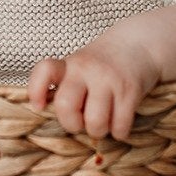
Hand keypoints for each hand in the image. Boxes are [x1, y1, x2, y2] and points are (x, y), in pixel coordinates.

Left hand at [26, 34, 160, 141]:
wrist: (139, 43)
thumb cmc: (104, 63)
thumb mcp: (80, 65)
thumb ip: (65, 86)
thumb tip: (51, 116)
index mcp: (69, 64)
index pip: (44, 71)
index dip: (36, 91)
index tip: (39, 106)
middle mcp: (86, 69)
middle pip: (65, 106)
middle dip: (72, 124)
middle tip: (81, 121)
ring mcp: (108, 79)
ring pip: (94, 122)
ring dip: (98, 131)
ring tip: (103, 122)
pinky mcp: (130, 90)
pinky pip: (119, 126)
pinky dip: (119, 132)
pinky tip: (120, 122)